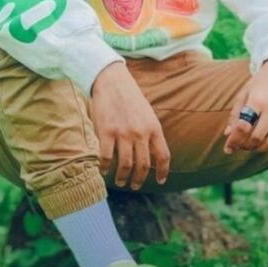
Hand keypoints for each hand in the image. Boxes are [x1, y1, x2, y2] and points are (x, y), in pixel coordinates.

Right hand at [90, 63, 169, 188]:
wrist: (112, 80)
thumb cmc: (129, 97)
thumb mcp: (147, 114)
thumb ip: (150, 132)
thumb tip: (151, 153)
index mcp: (154, 128)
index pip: (163, 156)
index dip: (162, 171)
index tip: (159, 181)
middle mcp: (141, 133)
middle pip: (143, 165)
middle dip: (139, 180)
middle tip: (134, 186)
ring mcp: (123, 133)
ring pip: (126, 165)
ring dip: (123, 177)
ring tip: (120, 181)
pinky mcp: (107, 132)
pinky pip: (107, 157)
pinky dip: (105, 167)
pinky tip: (104, 170)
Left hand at [223, 59, 267, 155]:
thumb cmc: (260, 83)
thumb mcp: (244, 93)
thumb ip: (235, 114)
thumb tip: (228, 135)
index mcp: (257, 100)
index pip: (243, 127)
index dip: (234, 140)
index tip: (228, 147)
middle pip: (257, 137)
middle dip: (245, 146)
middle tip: (240, 145)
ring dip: (259, 149)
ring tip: (253, 145)